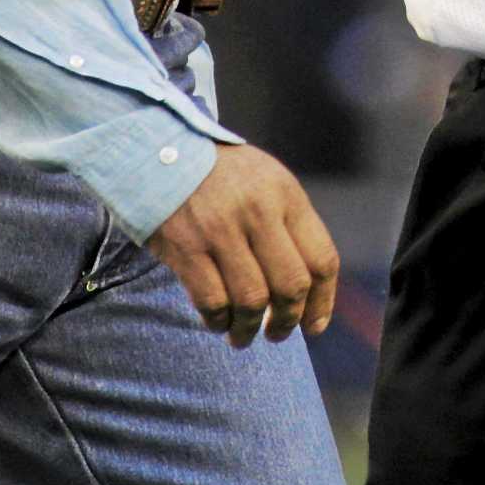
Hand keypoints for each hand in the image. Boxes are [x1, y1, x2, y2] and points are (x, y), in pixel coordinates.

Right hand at [147, 142, 339, 347]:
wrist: (162, 149)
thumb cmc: (222, 174)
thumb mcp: (267, 181)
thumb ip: (289, 224)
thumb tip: (307, 288)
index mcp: (286, 194)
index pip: (321, 259)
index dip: (322, 301)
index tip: (314, 325)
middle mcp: (258, 210)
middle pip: (290, 286)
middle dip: (288, 322)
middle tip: (277, 334)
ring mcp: (221, 229)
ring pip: (252, 301)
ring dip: (249, 330)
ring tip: (242, 336)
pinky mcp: (186, 246)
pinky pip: (212, 302)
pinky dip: (218, 321)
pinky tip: (217, 321)